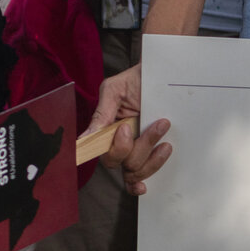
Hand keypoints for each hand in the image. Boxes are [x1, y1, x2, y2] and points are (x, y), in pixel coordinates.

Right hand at [88, 64, 174, 194]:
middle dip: (139, 146)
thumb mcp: (115, 90)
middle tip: (158, 124)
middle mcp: (118, 143)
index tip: (126, 130)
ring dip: (152, 154)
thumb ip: (101, 114)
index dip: (114, 150)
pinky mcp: (151, 152)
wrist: (162, 76)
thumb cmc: (135, 80)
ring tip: (165, 128)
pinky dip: (148, 171)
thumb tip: (85, 139)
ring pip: (136, 169)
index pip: (102, 151)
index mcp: (106, 129)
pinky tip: (151, 174)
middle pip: (121, 162)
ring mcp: (135, 150)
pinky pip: (145, 171)